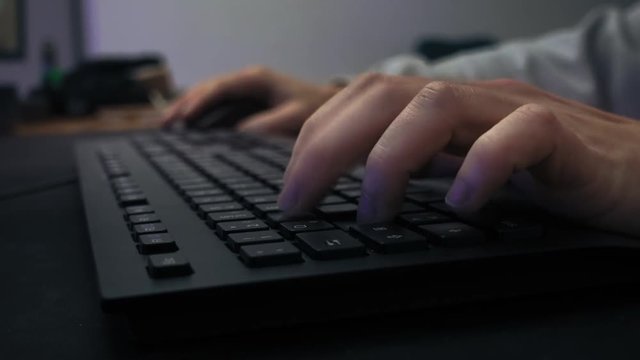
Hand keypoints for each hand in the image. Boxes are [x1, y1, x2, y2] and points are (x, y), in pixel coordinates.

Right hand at [162, 66, 340, 134]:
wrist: (331, 108)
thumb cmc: (315, 110)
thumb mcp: (294, 119)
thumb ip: (267, 126)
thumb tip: (237, 135)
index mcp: (255, 80)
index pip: (218, 88)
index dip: (198, 103)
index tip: (183, 120)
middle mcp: (246, 83)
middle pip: (206, 92)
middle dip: (184, 107)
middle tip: (163, 126)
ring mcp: (244, 94)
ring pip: (209, 101)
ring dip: (189, 114)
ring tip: (167, 129)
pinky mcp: (246, 107)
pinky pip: (218, 112)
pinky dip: (202, 121)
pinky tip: (189, 134)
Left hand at [279, 73, 639, 235]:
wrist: (637, 174)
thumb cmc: (550, 173)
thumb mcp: (468, 168)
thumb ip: (422, 170)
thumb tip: (358, 195)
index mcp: (444, 106)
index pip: (362, 99)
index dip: (315, 140)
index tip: (290, 193)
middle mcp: (473, 99)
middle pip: (383, 95)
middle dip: (328, 148)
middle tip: (299, 203)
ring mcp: (518, 111)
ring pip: (438, 106)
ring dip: (390, 160)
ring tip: (375, 214)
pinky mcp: (567, 136)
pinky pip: (521, 135)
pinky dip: (482, 167)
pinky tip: (462, 206)